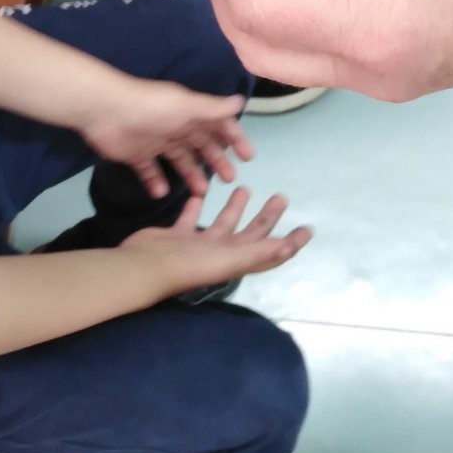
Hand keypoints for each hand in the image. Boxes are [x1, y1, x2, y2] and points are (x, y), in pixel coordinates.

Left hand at [79, 78, 252, 197]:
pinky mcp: (136, 155)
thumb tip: (241, 101)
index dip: (234, 139)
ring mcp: (155, 142)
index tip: (248, 156)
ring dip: (190, 175)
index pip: (218, 126)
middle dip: (215, 161)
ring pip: (179, 160)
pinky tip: (162, 194)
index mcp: (189, 113)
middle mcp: (175, 127)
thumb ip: (212, 108)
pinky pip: (149, 172)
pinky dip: (155, 183)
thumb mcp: (186, 105)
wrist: (106, 111)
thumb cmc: (151, 106)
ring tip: (201, 193)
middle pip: (201, 146)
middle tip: (228, 180)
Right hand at [125, 189, 311, 289]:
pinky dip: (197, 205)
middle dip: (268, 217)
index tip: (307, 228)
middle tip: (281, 197)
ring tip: (245, 187)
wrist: (145, 265)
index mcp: (237, 259)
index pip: (271, 251)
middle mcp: (221, 253)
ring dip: (235, 207)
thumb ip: (259, 251)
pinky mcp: (177, 235)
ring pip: (223, 223)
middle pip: (252, 233)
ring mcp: (198, 245)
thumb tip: (290, 247)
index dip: (290, 243)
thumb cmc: (189, 263)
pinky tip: (201, 191)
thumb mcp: (229, 258)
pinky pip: (191, 218)